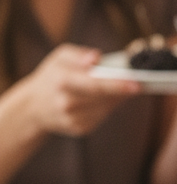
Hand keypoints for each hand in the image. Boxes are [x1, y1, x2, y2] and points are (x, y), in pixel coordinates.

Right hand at [23, 45, 139, 136]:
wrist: (33, 107)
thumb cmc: (51, 77)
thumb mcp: (60, 57)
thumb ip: (79, 54)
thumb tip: (96, 58)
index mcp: (62, 81)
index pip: (95, 84)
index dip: (117, 85)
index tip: (136, 84)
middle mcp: (67, 102)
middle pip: (104, 98)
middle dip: (122, 91)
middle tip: (136, 84)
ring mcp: (73, 118)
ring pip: (106, 108)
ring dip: (116, 98)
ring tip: (120, 88)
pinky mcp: (79, 129)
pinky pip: (102, 117)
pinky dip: (107, 107)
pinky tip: (105, 99)